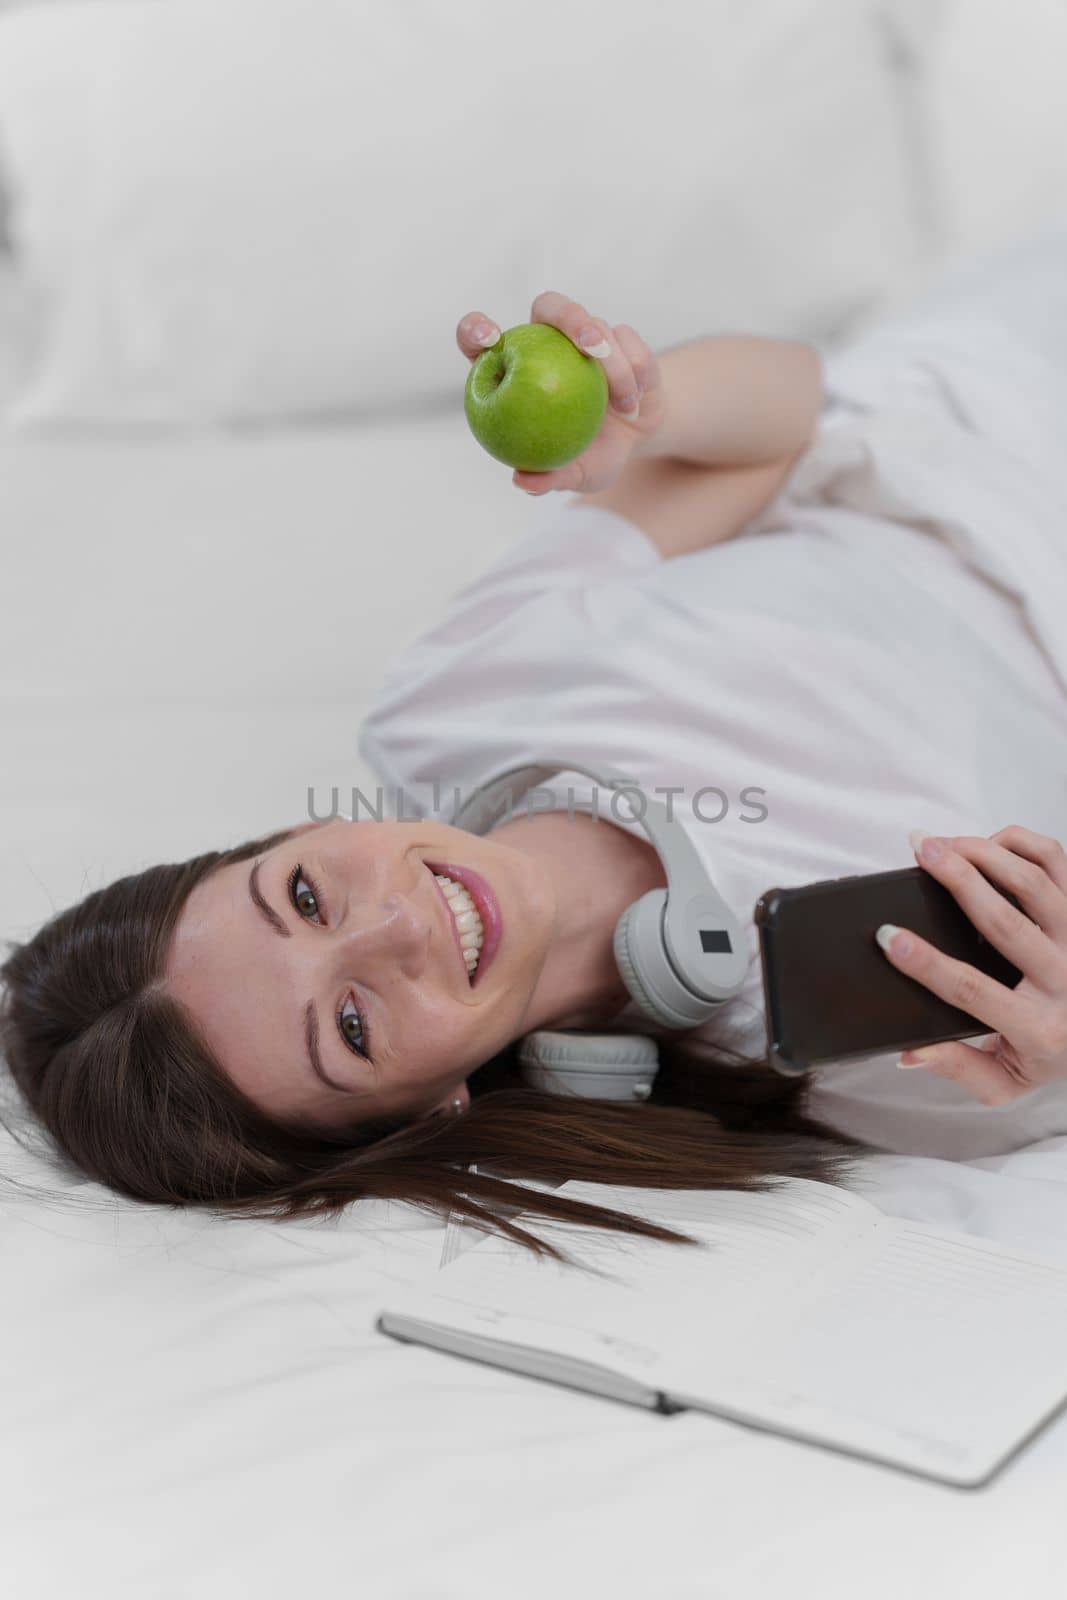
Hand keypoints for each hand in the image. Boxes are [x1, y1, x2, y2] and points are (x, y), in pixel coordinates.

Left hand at [456, 291, 664, 494]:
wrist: (634, 445)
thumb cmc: (589, 457)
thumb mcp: (571, 475)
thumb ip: (547, 478)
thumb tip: (523, 481)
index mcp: (515, 367)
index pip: (481, 337)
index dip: (475, 328)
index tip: (487, 338)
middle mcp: (548, 342)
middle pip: (549, 306)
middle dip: (570, 317)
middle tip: (591, 349)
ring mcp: (586, 336)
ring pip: (598, 324)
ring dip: (615, 364)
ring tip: (624, 404)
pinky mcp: (622, 338)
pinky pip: (631, 338)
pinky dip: (638, 366)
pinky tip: (638, 398)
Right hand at [876, 826, 1066, 1104]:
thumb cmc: (1048, 1051)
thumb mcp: (1005, 1081)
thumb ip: (958, 1069)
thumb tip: (911, 1053)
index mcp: (1040, 1029)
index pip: (972, 990)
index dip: (925, 963)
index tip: (888, 937)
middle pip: (1004, 921)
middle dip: (956, 878)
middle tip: (919, 853)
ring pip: (1033, 882)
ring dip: (984, 852)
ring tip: (942, 842)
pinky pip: (1056, 861)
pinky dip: (1019, 842)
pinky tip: (984, 846)